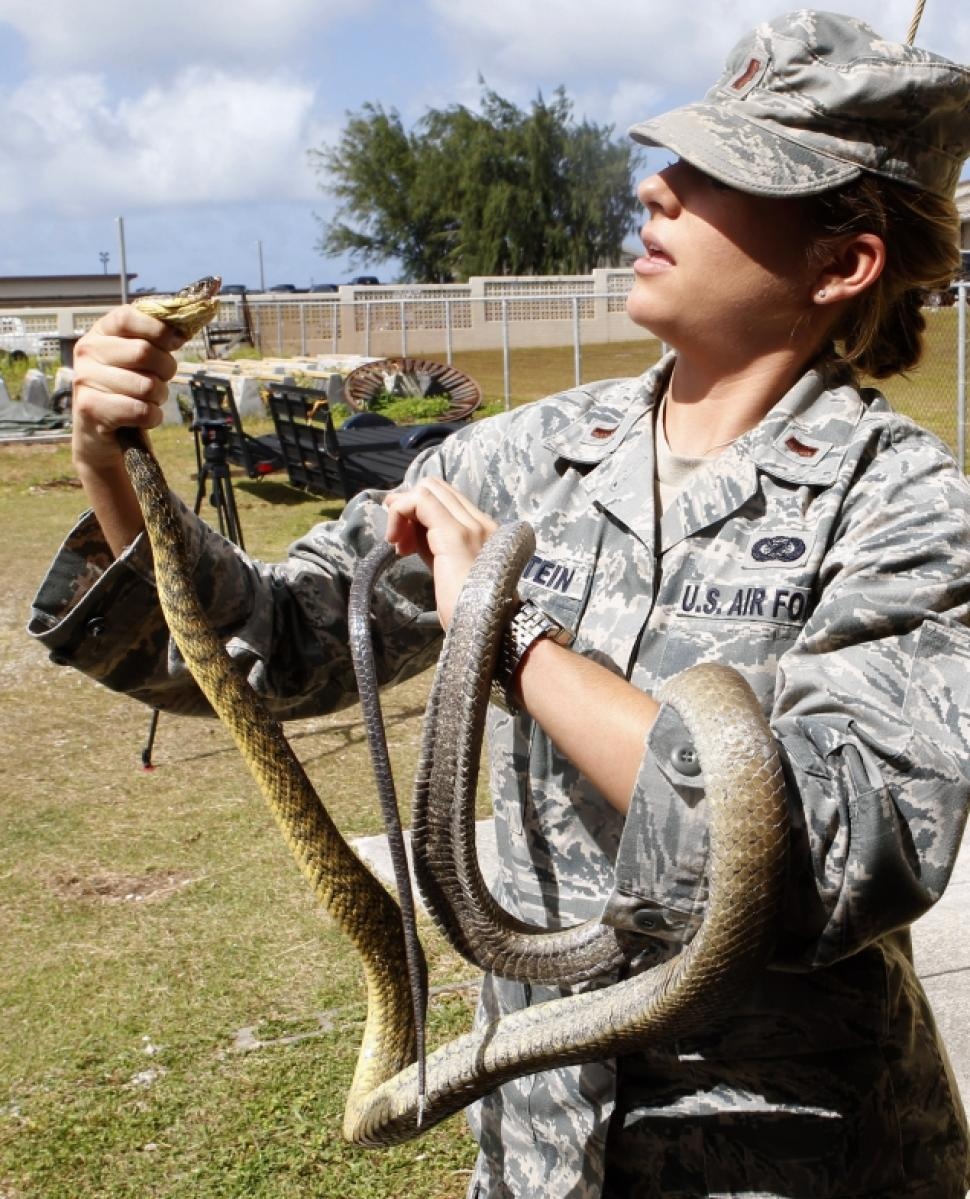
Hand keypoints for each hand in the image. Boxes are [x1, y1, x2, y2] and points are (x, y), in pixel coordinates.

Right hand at [71, 304, 184, 472]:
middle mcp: (88, 352)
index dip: (158, 329)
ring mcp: (86, 380)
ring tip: (148, 399)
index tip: (176, 341)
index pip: (128, 317)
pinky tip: (143, 417)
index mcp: (101, 332)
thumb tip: (181, 329)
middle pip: (143, 352)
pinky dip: (153, 417)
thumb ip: (153, 340)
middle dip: (165, 369)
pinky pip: (141, 411)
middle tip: (161, 379)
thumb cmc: (126, 389)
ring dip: (159, 397)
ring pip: (146, 385)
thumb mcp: (137, 359)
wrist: (100, 432)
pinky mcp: (91, 408)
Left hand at [383, 478, 496, 629]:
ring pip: (428, 489)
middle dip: (408, 505)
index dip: (419, 509)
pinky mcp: (455, 534)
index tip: (404, 538)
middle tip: (397, 537)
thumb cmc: (471, 612)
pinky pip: (420, 503)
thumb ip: (434, 548)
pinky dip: (400, 514)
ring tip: (397, 542)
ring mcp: (471, 526)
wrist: (490, 632)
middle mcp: (481, 523)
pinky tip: (396, 542)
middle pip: (436, 487)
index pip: (447, 499)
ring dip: (402, 510)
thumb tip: (410, 531)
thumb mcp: (448, 572)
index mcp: (484, 531)